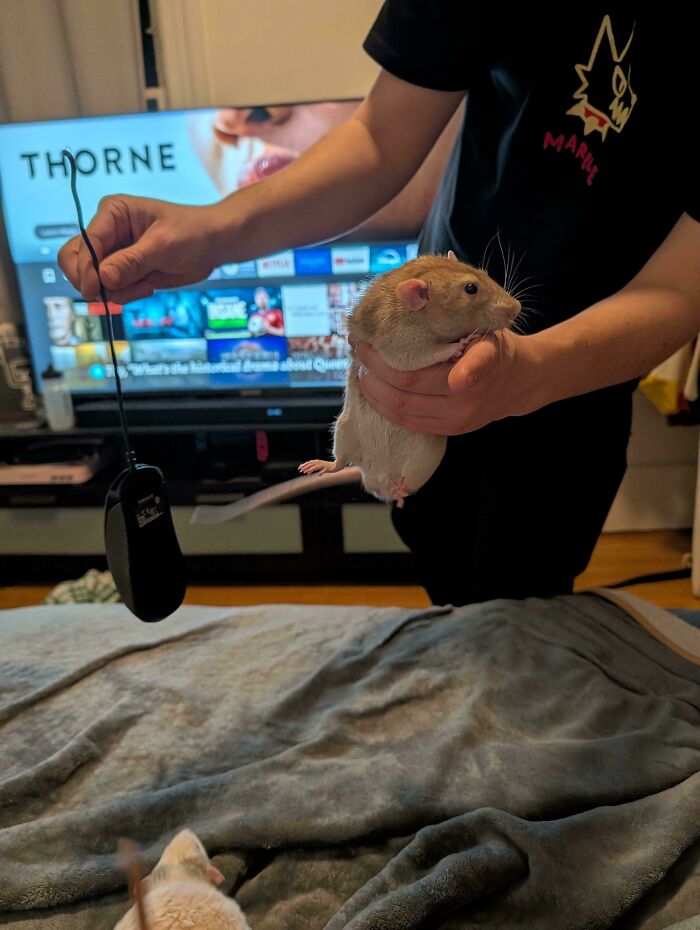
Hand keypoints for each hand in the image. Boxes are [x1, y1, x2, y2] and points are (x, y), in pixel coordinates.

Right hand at [58, 195, 228, 303]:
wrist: (212, 244)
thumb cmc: (192, 233)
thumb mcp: (164, 246)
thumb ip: (133, 262)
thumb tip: (103, 277)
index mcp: (113, 212)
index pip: (86, 243)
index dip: (86, 269)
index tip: (95, 291)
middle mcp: (107, 231)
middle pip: (73, 260)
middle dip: (92, 282)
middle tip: (116, 293)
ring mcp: (112, 252)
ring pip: (91, 279)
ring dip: (116, 291)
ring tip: (146, 284)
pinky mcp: (121, 270)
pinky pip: (110, 290)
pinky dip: (126, 294)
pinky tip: (149, 285)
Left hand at [354, 330, 545, 435]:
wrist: (518, 383)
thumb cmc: (493, 345)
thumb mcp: (487, 326)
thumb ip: (461, 311)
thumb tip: (425, 275)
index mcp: (484, 363)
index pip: (473, 367)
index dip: (464, 373)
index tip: (451, 376)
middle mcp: (470, 396)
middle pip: (411, 384)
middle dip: (376, 365)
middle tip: (359, 344)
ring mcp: (457, 418)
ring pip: (402, 407)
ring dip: (373, 386)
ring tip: (360, 364)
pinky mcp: (446, 430)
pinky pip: (405, 421)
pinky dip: (382, 404)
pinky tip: (370, 386)